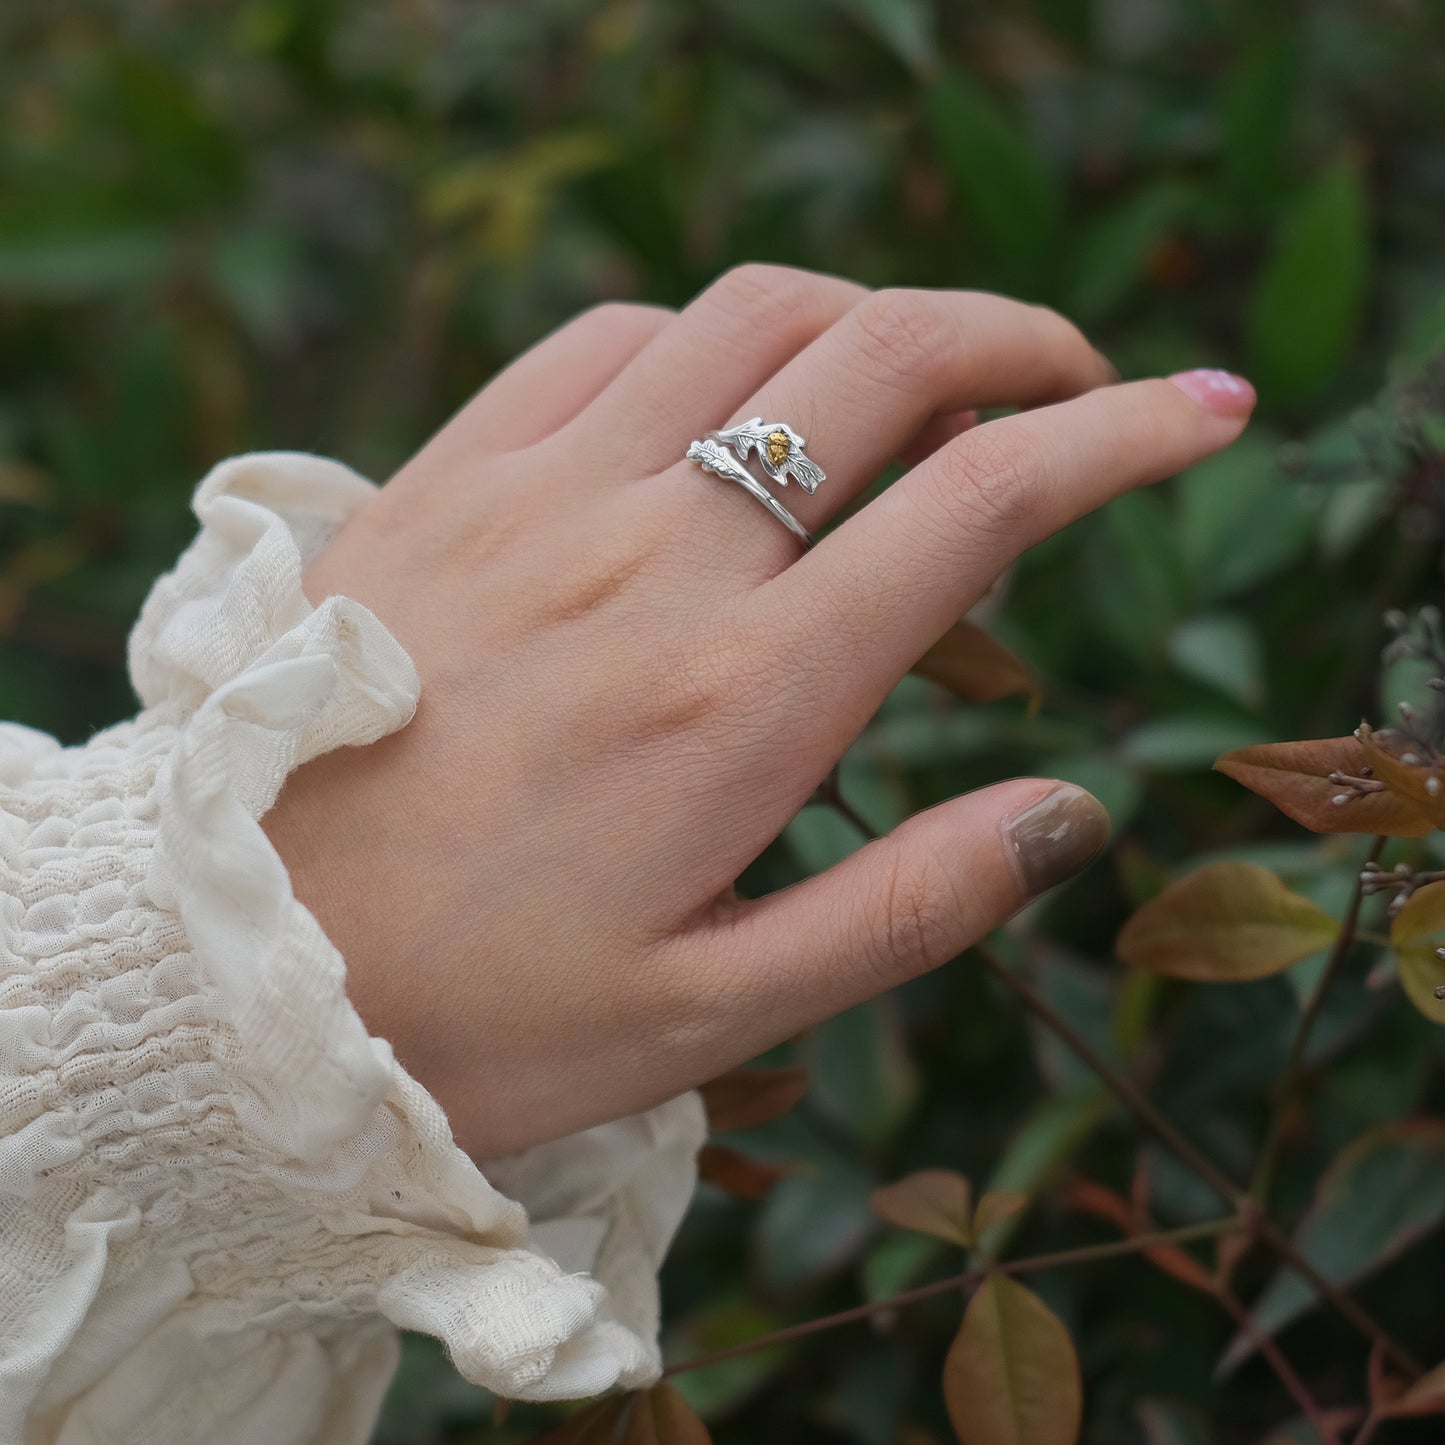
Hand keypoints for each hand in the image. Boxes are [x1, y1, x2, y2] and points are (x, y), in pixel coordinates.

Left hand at [262, 266, 1254, 1158]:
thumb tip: (1068, 813)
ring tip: (914, 387)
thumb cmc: (480, 1020)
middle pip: (880, 358)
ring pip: (750, 315)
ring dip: (868, 321)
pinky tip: (723, 402)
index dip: (1123, 440)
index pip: (982, 506)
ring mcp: (539, 502)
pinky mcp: (443, 484)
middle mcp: (653, 564)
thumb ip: (911, 906)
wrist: (231, 973)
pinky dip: (703, 337)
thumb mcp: (717, 1015)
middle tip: (1074, 386)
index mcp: (743, 701)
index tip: (1205, 417)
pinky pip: (602, 340)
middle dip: (1016, 342)